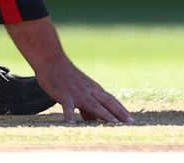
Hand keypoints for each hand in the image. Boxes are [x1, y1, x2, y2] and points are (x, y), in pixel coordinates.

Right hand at [4, 16, 132, 124]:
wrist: (51, 59)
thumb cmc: (65, 76)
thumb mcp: (80, 90)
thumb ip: (87, 105)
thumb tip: (94, 119)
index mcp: (93, 89)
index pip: (111, 100)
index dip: (121, 110)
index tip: (132, 120)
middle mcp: (88, 91)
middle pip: (107, 102)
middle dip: (119, 113)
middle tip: (130, 123)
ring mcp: (77, 92)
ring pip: (93, 105)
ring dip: (104, 114)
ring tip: (113, 124)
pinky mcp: (63, 94)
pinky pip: (67, 106)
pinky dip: (70, 115)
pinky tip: (71, 124)